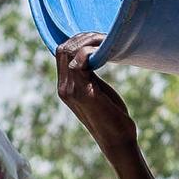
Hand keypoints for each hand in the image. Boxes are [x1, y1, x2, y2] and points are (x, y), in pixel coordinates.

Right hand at [54, 35, 137, 157]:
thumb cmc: (112, 116)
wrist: (118, 141)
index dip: (76, 40)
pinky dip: (93, 51)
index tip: (96, 38)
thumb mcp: (96, 90)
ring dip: (90, 42)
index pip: (61, 53)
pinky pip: (81, 62)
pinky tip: (107, 51)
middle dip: (82, 37)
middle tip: (103, 37)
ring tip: (107, 41)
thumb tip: (91, 55)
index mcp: (65, 86)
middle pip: (63, 49)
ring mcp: (71, 91)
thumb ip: (89, 75)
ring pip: (71, 52)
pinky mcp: (84, 93)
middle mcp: (63, 88)